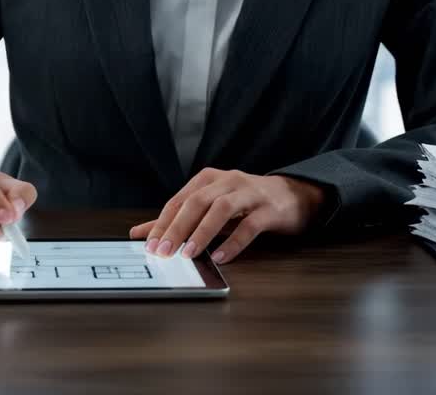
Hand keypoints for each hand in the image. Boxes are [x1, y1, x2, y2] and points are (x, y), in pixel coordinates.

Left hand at [129, 169, 325, 263]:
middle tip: (163, 250)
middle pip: (197, 201)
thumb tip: (141, 233)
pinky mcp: (270, 210)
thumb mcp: (211, 207)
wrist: (293, 195)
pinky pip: (250, 226)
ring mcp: (250, 194)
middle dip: (177, 227)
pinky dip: (234, 242)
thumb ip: (178, 219)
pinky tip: (221, 257)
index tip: (149, 244)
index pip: (180, 199)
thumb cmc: (247, 202)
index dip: (162, 222)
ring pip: (221, 209)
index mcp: (210, 179)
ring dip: (203, 232)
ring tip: (189, 253)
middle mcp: (228, 181)